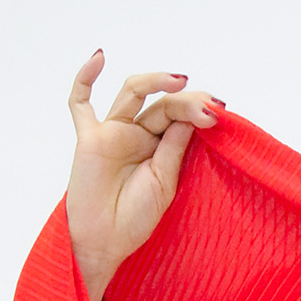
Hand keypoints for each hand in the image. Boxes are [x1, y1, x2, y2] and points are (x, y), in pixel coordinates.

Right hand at [64, 52, 222, 300]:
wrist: (104, 243)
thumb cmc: (134, 219)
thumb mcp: (165, 183)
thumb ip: (174, 149)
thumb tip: (191, 116)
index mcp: (160, 147)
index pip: (179, 117)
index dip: (198, 110)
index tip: (220, 113)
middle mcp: (138, 135)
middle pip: (163, 104)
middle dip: (187, 103)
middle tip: (210, 109)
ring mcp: (113, 133)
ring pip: (133, 94)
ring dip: (156, 81)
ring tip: (181, 81)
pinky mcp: (89, 139)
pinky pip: (80, 104)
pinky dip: (86, 78)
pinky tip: (99, 57)